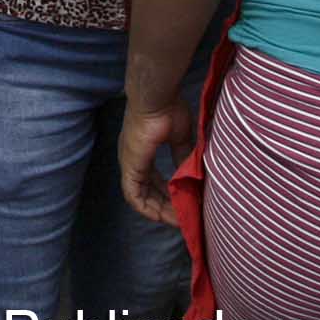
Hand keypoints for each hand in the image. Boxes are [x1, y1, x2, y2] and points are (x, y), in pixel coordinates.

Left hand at [118, 99, 194, 224]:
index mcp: (143, 152)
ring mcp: (130, 165)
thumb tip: (190, 173)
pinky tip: (164, 216)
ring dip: (160, 211)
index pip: (153, 181)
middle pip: (148, 192)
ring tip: (180, 220)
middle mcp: (133, 161)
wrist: (156, 99)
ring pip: (141, 198)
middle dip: (166, 207)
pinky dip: (148, 209)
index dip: (168, 195)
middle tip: (184, 218)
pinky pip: (135, 197)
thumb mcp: (180, 138)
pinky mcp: (130, 168)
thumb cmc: (167, 110)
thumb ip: (181, 156)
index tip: (184, 205)